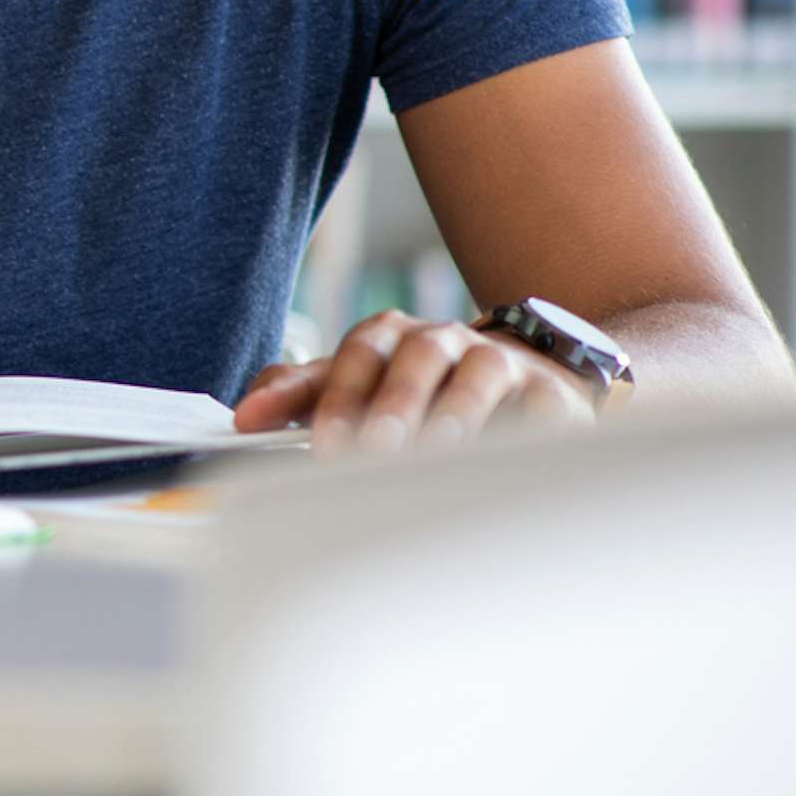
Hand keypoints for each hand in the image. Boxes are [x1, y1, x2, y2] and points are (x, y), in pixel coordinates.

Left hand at [231, 310, 600, 453]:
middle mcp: (441, 340)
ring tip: (432, 452)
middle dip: (390, 404)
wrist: (525, 380)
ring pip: (476, 374)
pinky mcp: (550, 392)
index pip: (355, 355)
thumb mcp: (356, 387)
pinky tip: (501, 458)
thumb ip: (299, 395)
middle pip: (413, 359)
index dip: (331, 396)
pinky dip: (521, 427)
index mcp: (388, 337)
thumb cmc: (421, 391)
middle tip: (371, 450)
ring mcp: (498, 361)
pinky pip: (538, 405)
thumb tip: (244, 416)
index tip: (316, 443)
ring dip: (452, 412)